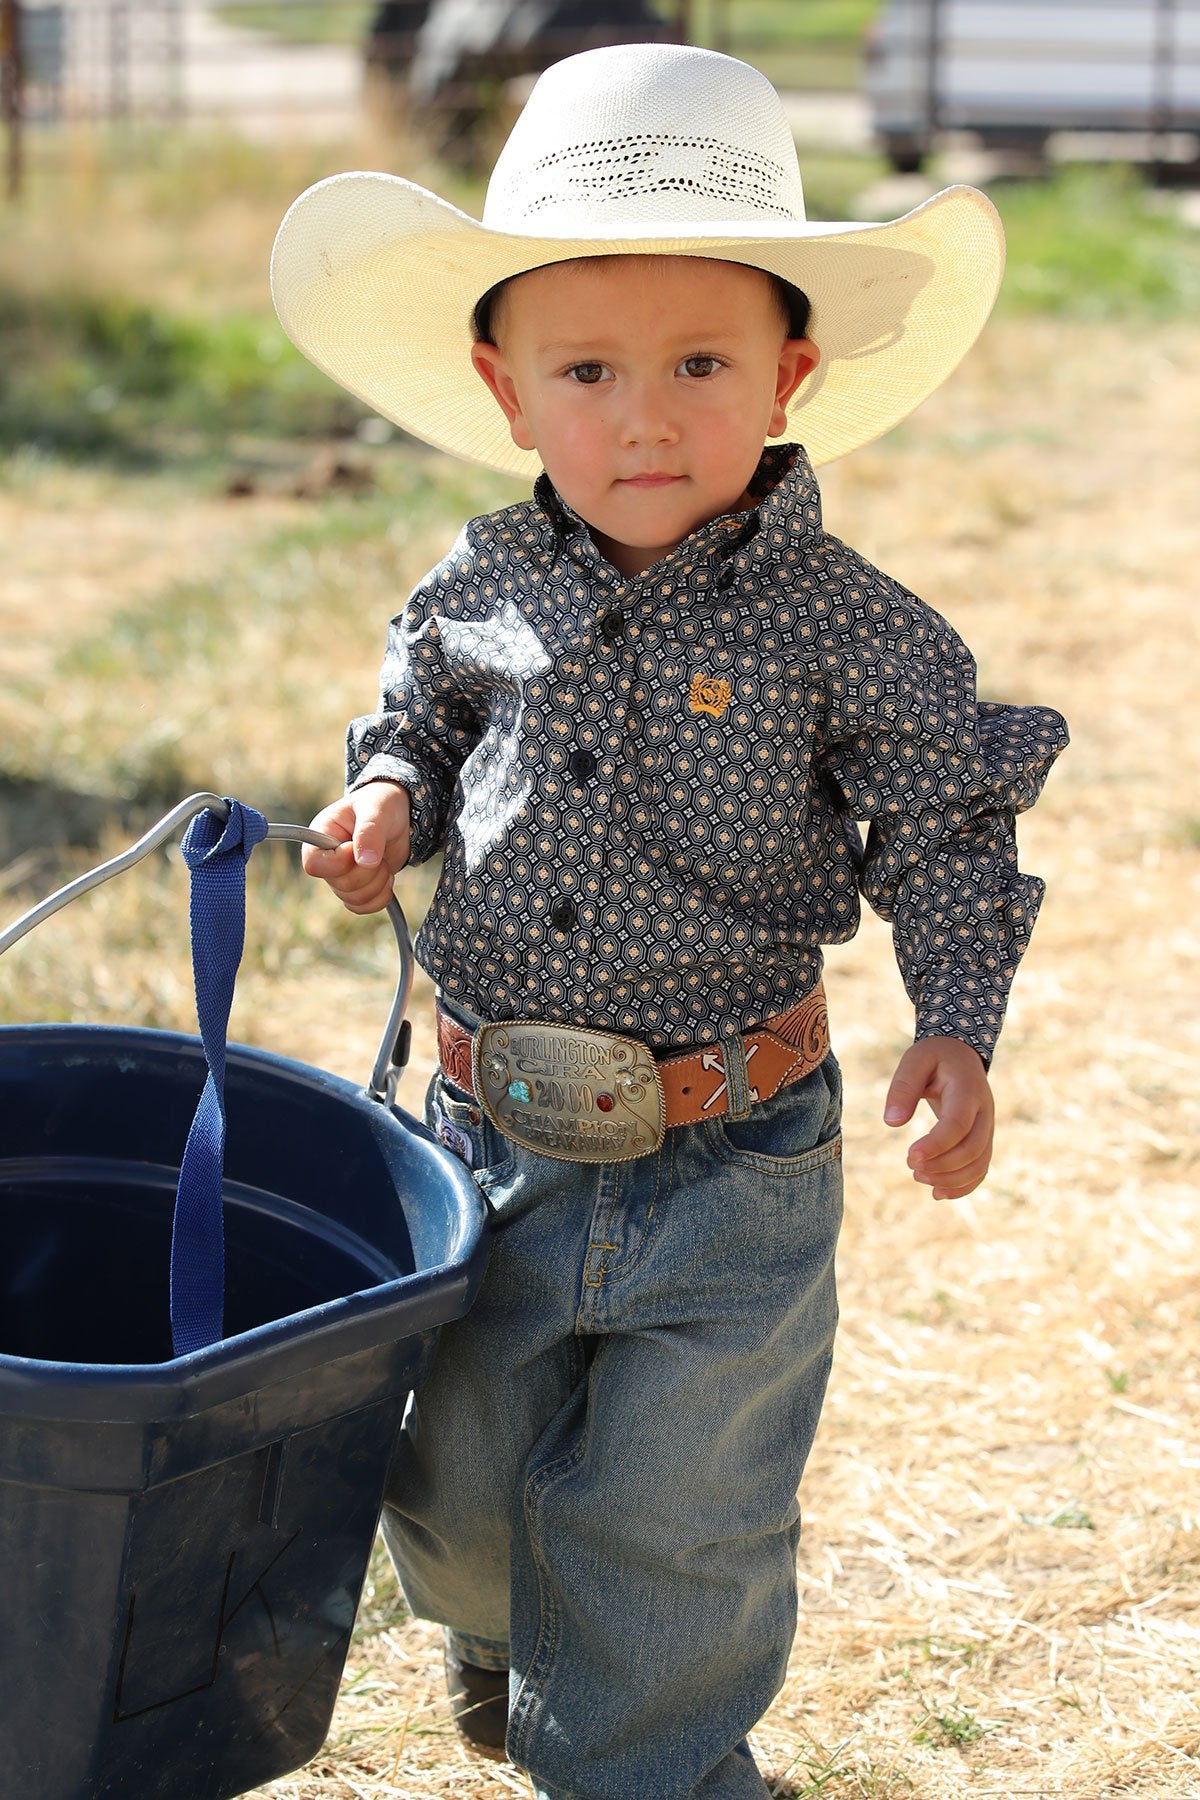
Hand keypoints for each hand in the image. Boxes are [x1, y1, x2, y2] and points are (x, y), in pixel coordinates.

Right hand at [300, 782, 411, 914]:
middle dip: (368, 873)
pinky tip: (387, 878)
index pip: (314, 864)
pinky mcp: (357, 888)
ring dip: (377, 884)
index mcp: (321, 835)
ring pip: (352, 899)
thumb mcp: (377, 809)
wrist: (400, 815)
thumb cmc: (382, 804)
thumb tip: (365, 861)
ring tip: (384, 861)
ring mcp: (341, 876)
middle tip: (380, 854)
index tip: (356, 848)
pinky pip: (362, 907)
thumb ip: (370, 831)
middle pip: (339, 886)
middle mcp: (327, 858)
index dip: (339, 863)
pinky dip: (380, 897)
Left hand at [883, 1036, 994, 1199]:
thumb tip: (891, 1123)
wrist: (960, 1054)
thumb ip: (903, 1088)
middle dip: (941, 1165)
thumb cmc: (934, 1057)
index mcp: (968, 1090)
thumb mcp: (915, 1060)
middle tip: (911, 1166)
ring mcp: (988, 1127)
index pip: (958, 1125)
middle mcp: (985, 1112)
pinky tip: (938, 1193)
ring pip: (979, 1163)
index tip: (909, 1157)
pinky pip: (981, 1169)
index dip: (936, 1145)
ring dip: (951, 1179)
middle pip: (972, 1149)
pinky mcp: (984, 1140)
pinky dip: (963, 1186)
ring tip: (919, 1177)